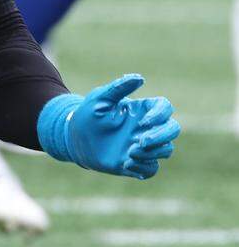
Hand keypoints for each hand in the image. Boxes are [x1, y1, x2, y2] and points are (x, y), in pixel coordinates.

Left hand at [37, 75, 180, 178]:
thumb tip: (140, 78)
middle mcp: (146, 127)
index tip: (143, 121)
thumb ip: (119, 88)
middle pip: (172, 129)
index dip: (160, 114)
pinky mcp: (136, 162)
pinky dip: (143, 167)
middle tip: (141, 141)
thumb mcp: (99, 98)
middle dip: (162, 136)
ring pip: (166, 149)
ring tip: (128, 153)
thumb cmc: (88, 114)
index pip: (165, 107)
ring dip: (152, 152)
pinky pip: (152, 168)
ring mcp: (143, 145)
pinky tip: (125, 163)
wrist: (74, 138)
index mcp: (141, 110)